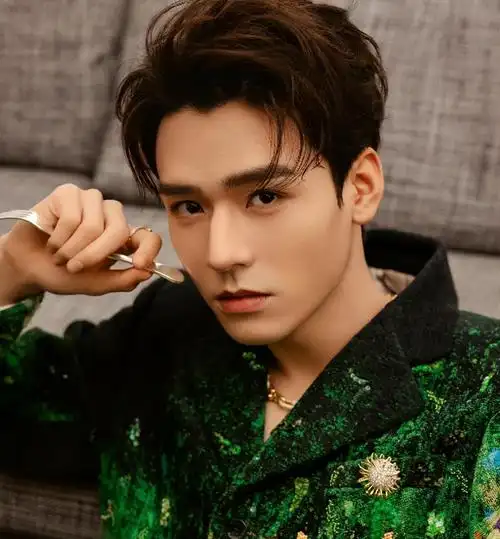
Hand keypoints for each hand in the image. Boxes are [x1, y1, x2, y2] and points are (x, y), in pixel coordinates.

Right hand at [0, 184, 162, 300]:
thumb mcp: (96, 284)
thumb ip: (122, 280)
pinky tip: (51, 241)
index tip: (140, 264)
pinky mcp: (69, 193)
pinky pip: (71, 218)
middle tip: (74, 268)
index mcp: (124, 238)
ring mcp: (91, 201)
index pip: (148, 237)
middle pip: (119, 231)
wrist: (29, 266)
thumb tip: (147, 273)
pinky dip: (58, 238)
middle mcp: (111, 215)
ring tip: (60, 256)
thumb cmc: (64, 273)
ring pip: (93, 226)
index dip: (148, 249)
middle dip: (95, 255)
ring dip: (71, 249)